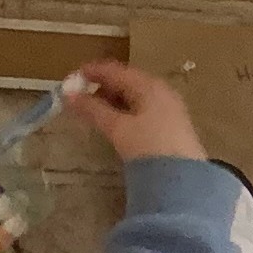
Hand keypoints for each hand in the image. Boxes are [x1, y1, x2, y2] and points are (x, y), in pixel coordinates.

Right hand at [66, 58, 202, 164]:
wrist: (183, 181)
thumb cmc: (148, 147)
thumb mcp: (118, 128)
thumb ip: (93, 109)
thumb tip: (69, 95)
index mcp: (149, 86)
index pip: (116, 71)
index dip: (92, 72)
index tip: (70, 79)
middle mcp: (162, 92)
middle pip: (127, 82)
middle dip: (102, 88)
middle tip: (80, 97)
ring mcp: (170, 109)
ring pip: (136, 97)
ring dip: (114, 101)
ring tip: (94, 112)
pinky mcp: (173, 127)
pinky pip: (145, 111)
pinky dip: (127, 113)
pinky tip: (117, 125)